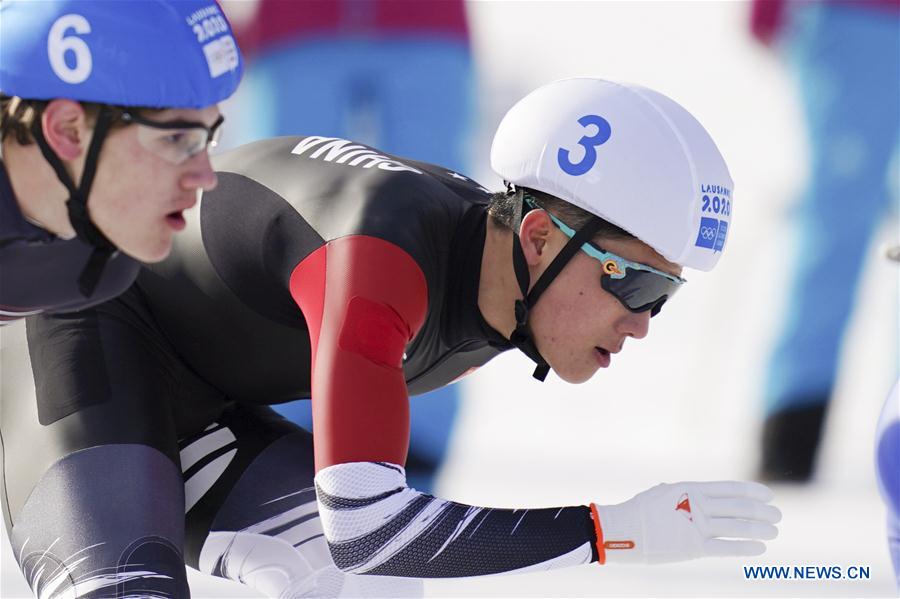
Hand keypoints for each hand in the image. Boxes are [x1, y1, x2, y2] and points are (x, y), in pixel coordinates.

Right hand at [593, 481, 780, 563]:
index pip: (729, 488)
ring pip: (737, 527)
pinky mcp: (693, 547)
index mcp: (691, 489)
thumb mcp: (661, 493)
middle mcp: (697, 505)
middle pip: (738, 507)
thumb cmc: (638, 510)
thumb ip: (679, 493)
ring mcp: (696, 526)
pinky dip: (745, 548)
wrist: (621, 530)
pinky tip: (760, 548)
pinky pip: (726, 548)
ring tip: (774, 532)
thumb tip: (686, 493)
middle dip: (761, 512)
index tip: (769, 496)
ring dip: (759, 529)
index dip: (752, 492)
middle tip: (778, 516)